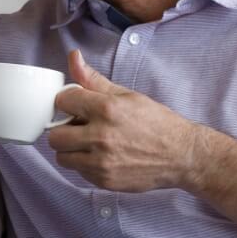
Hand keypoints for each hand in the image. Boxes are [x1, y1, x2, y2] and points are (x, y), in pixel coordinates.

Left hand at [47, 49, 209, 192]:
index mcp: (106, 109)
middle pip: (55, 136)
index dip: (67, 102)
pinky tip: (101, 156)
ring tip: (88, 143)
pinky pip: (78, 171)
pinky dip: (85, 164)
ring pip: (62, 157)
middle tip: (78, 128)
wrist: (181, 155)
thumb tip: (73, 57)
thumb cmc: (156, 123)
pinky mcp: (104, 180)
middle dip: (64, 130)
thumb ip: (93, 80)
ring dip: (71, 150)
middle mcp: (101, 136)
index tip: (75, 106)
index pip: (62, 102)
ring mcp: (102, 162)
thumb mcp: (127, 95)